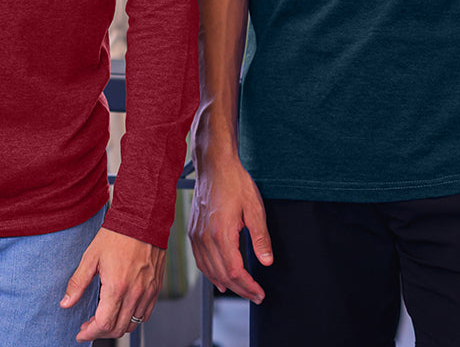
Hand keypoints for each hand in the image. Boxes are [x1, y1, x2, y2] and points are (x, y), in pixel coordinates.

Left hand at [59, 227, 164, 341]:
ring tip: (105, 318)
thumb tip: (65, 303)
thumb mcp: (91, 257)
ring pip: (132, 324)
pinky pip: (145, 314)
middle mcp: (135, 293)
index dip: (89, 333)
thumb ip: (78, 283)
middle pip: (117, 329)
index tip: (81, 333)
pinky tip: (122, 310)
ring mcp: (148, 291)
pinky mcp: (156, 287)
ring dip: (116, 327)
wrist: (143, 219)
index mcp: (117, 287)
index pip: (103, 324)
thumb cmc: (118, 235)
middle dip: (100, 332)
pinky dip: (133, 318)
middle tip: (89, 325)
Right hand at [188, 153, 271, 302]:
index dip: (248, 286)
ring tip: (240, 290)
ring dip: (225, 283)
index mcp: (221, 234)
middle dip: (240, 289)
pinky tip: (218, 276)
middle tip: (255, 295)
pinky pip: (200, 260)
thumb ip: (260, 237)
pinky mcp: (193, 231)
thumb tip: (266, 261)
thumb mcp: (254, 207)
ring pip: (208, 270)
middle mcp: (205, 238)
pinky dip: (209, 273)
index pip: (235, 272)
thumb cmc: (234, 181)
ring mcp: (196, 235)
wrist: (214, 164)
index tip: (260, 293)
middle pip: (222, 275)